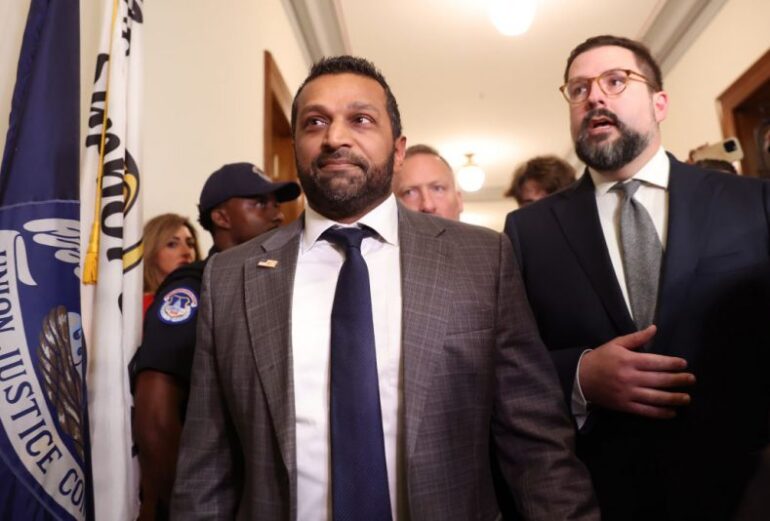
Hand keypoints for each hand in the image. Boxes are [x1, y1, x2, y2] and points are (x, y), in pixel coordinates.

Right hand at [578, 326, 695, 418]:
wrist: (580, 378)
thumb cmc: (600, 359)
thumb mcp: (616, 344)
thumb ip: (636, 338)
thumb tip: (654, 328)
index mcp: (629, 360)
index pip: (656, 362)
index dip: (672, 363)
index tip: (684, 364)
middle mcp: (630, 377)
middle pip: (659, 379)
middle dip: (678, 380)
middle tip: (691, 380)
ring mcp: (627, 393)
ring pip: (655, 397)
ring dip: (673, 398)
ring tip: (686, 398)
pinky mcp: (624, 406)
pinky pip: (645, 411)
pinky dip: (660, 412)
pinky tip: (672, 412)